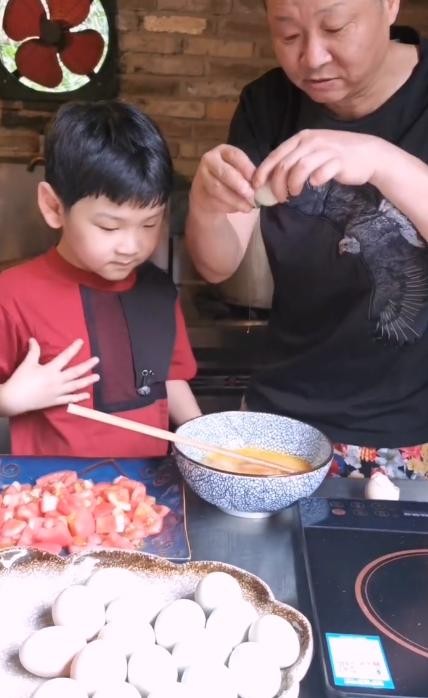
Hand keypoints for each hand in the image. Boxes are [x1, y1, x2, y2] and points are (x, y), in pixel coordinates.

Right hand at [0, 338, 99, 415]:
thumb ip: (33, 351)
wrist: (14, 399)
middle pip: (75, 372)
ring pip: (76, 386)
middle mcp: (57, 381)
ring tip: (97, 377)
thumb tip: (33, 339)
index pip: (65, 357)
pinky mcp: (55, 401)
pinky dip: (79, 397)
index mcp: (50, 370)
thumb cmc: (20, 380)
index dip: (74, 348)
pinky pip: (69, 399)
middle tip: (97, 360)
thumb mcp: (27, 363)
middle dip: (87, 365)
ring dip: (87, 381)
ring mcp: (57, 392)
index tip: (81, 342)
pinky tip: (87, 395)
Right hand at [189, 144, 255, 213]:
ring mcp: (202, 176)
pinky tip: (238, 209)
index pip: (235, 156)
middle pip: (224, 172)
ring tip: (248, 206)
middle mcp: (210, 160)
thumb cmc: (230, 179)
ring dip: (235, 199)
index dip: (247, 168)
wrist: (207, 192)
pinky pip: (214, 200)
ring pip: (218, 188)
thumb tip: (259, 185)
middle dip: (239, 184)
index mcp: (223, 151)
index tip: (256, 181)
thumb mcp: (239, 171)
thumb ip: (248, 175)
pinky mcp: (199, 192)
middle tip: (251, 194)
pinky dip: (228, 207)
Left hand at [253, 130, 381, 201]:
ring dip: (292, 186)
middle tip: (279, 197)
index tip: (256, 186)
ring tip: (294, 195)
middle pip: (284, 165)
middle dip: (277, 185)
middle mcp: (311, 141)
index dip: (263, 172)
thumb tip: (271, 179)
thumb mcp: (312, 152)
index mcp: (301, 137)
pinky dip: (314, 182)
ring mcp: (325, 150)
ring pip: (299, 169)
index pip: (275, 155)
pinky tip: (315, 186)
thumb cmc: (336, 156)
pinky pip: (320, 173)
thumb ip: (294, 161)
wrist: (368, 154)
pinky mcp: (338, 161)